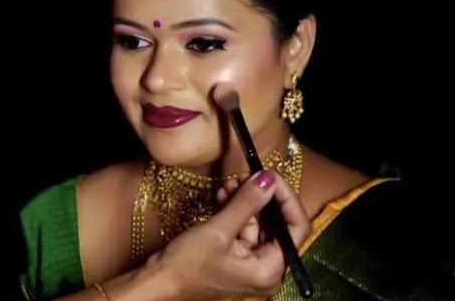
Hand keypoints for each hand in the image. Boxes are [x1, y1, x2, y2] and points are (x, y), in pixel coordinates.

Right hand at [149, 170, 310, 300]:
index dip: (286, 198)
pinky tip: (224, 195)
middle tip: (247, 174)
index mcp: (270, 270)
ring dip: (246, 201)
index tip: (271, 175)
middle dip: (262, 197)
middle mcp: (267, 270)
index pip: (295, 228)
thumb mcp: (219, 230)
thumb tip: (269, 179)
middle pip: (277, 225)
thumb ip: (247, 203)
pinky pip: (244, 228)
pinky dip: (236, 211)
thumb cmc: (187, 264)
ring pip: (259, 223)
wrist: (159, 280)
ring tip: (231, 182)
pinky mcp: (238, 257)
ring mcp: (252, 264)